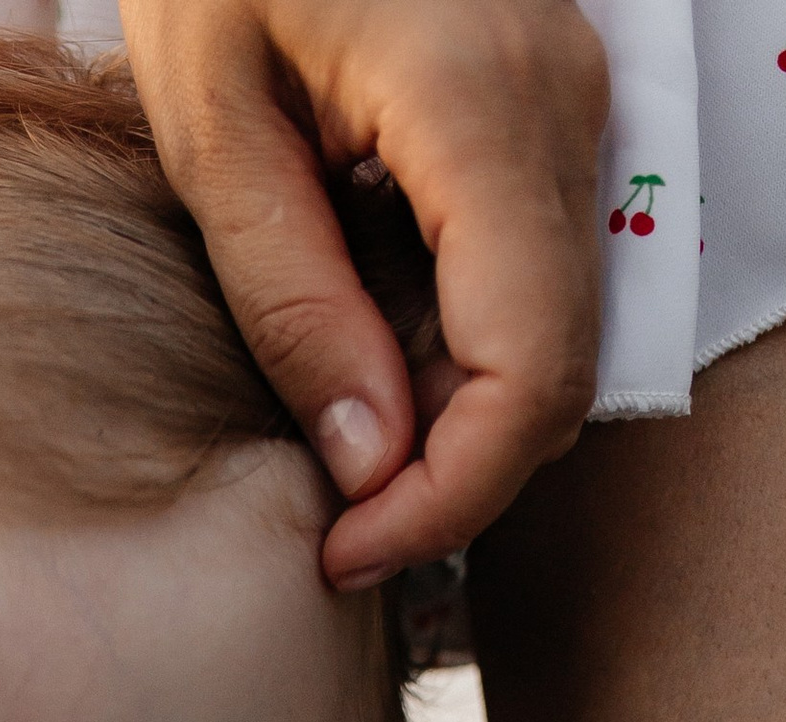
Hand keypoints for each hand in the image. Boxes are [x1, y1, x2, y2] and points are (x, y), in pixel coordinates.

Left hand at [119, 0, 610, 584]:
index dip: (449, 496)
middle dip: (447, 477)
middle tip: (328, 522)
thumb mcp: (212, 127)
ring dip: (447, 418)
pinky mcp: (550, 115)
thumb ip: (292, 303)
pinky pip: (529, 279)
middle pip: (554, 374)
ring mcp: (573, 108)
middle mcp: (565, 110)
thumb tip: (367, 467)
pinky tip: (362, 343)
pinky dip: (453, 348)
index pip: (528, 371)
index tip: (344, 550)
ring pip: (550, 339)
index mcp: (482, 107)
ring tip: (330, 420)